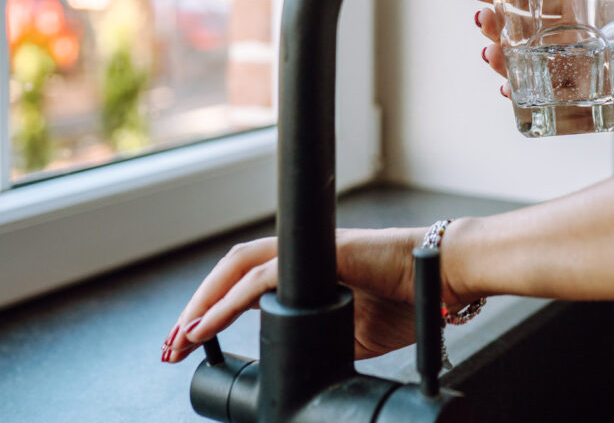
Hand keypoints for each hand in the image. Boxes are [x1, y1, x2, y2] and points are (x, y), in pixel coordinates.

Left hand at [161, 228, 460, 363]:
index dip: (211, 310)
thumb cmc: (405, 299)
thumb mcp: (346, 334)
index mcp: (304, 272)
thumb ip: (309, 337)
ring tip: (179, 339)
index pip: (244, 283)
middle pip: (230, 271)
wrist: (443, 280)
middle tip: (170, 349)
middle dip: (194, 309)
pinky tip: (207, 325)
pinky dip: (229, 303)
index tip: (189, 344)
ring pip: (238, 268)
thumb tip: (281, 361)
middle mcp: (300, 256)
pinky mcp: (323, 255)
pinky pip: (264, 277)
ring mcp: (310, 253)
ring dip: (202, 304)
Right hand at [459, 0, 613, 103]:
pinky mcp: (591, 88)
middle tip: (482, 22)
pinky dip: (530, 92)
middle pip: (523, 29)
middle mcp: (573, 33)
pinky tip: (512, 89)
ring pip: (531, 61)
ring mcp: (578, 61)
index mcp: (581, 3)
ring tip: (491, 55)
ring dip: (505, 59)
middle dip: (496, 25)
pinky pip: (553, 92)